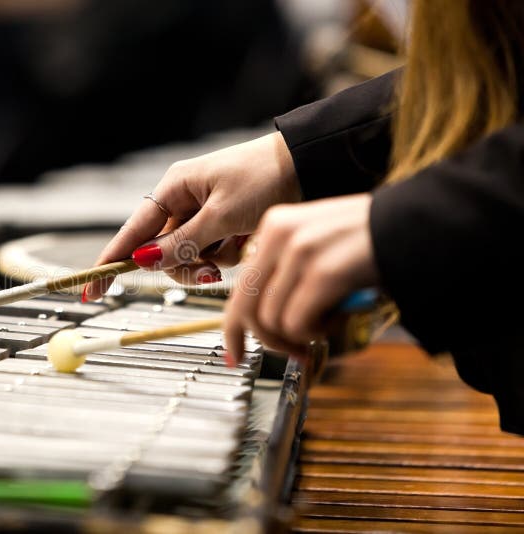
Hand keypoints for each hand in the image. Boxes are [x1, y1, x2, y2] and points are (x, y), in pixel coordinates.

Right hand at [83, 131, 300, 299]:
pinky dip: (230, 253)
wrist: (310, 165)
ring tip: (240, 244)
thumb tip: (144, 261)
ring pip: (189, 257)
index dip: (112, 261)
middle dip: (186, 266)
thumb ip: (183, 242)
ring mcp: (204, 214)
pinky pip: (214, 253)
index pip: (133, 232)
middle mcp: (183, 201)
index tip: (92, 288)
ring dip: (212, 260)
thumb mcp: (223, 214)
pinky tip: (248, 237)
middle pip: (163, 253)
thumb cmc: (265, 178)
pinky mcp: (224, 224)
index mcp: (174, 188)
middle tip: (212, 271)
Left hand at [224, 194, 379, 358]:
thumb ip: (288, 275)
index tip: (237, 353)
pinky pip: (297, 324)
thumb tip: (268, 323)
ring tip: (332, 322)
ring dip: (301, 335)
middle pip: (247, 308)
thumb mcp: (318, 244)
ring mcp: (300, 252)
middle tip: (292, 354)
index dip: (235, 328)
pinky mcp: (323, 272)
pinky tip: (340, 317)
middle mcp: (280, 235)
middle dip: (265, 341)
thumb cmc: (373, 239)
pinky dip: (317, 332)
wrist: (419, 221)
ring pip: (272, 321)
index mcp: (274, 226)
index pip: (240, 286)